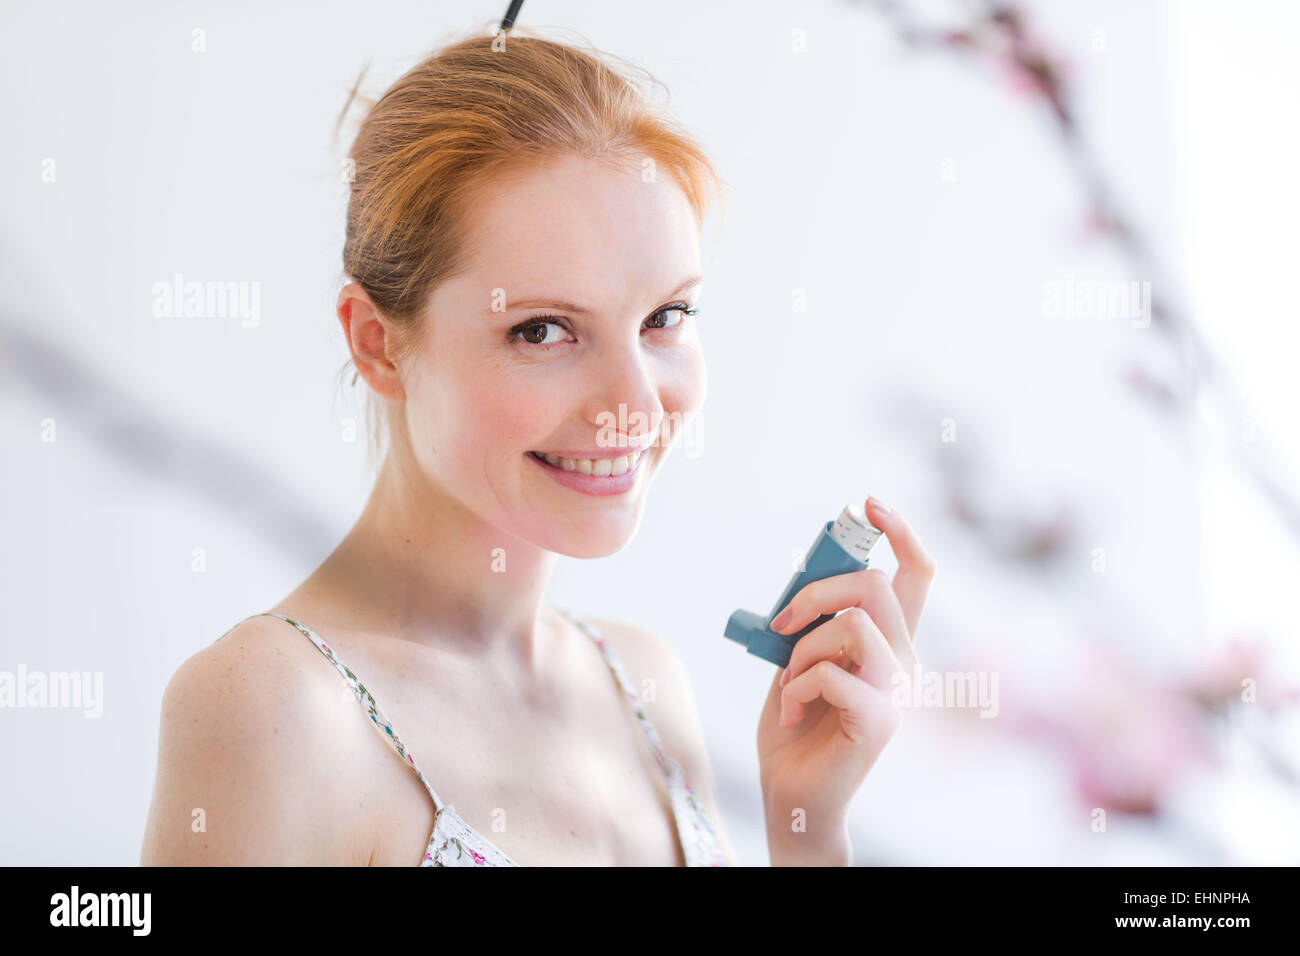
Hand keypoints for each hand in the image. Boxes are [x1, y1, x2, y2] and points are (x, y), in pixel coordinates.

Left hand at [757, 496, 934, 861]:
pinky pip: (833, 673)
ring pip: (853, 624)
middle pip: (876, 585)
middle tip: (781, 623)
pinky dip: (798, 687)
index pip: (918, 574)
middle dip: (815, 591)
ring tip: (790, 683)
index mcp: (891, 641)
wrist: (792, 792)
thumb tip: (810, 575)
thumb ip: (813, 618)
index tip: (869, 503)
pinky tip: (793, 713)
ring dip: (803, 647)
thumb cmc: (797, 723)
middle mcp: (906, 660)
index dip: (901, 531)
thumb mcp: (799, 656)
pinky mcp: (881, 721)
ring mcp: (899, 692)